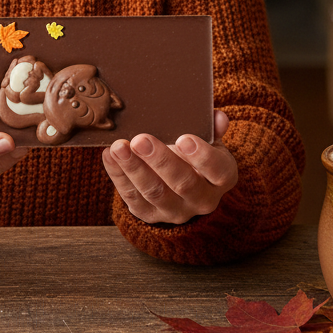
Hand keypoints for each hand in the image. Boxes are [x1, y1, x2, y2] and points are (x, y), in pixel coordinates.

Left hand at [101, 111, 236, 224]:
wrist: (184, 183)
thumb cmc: (196, 152)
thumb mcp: (210, 139)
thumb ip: (212, 127)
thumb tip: (218, 117)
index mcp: (223, 178)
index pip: (219, 171)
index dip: (202, 157)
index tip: (184, 138)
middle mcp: (202, 200)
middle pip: (183, 184)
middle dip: (160, 161)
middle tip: (141, 140)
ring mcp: (176, 211)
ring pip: (155, 193)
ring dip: (134, 169)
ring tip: (119, 147)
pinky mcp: (150, 215)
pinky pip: (132, 197)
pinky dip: (118, 176)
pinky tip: (109, 155)